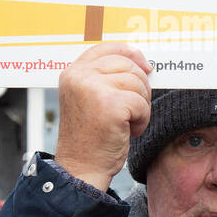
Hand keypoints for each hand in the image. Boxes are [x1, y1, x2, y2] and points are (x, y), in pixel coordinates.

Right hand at [54, 42, 150, 190]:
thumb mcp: (89, 99)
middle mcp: (79, 77)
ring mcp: (94, 89)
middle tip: (134, 109)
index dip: (129, 53)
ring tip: (127, 123)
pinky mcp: (110, 105)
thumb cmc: (89, 137)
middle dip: (139, 86)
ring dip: (141, 106)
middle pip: (127, 65)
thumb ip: (104, 78)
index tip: (145, 64)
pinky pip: (141, 103)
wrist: (81, 168)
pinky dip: (142, 119)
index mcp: (72, 73)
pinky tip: (129, 131)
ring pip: (137, 83)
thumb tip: (141, 63)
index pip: (106, 48)